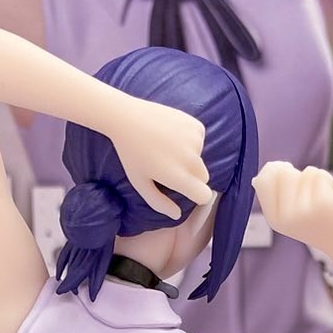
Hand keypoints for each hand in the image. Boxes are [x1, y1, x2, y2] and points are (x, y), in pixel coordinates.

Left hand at [110, 96, 211, 220]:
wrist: (127, 118)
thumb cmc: (131, 154)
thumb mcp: (140, 183)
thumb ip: (159, 202)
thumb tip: (176, 215)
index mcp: (179, 177)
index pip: (205, 196)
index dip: (196, 195)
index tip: (185, 190)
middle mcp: (192, 160)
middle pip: (204, 177)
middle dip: (192, 176)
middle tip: (170, 167)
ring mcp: (196, 141)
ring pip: (201, 157)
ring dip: (189, 156)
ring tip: (167, 147)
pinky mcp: (196, 126)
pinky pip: (199, 140)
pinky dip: (190, 140)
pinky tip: (172, 134)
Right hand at [253, 163, 332, 264]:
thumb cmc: (319, 225)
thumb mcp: (292, 214)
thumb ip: (278, 196)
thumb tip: (262, 173)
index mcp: (274, 219)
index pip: (262, 181)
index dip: (276, 170)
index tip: (289, 171)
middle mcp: (285, 216)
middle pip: (284, 173)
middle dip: (300, 175)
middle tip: (311, 193)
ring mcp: (302, 210)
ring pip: (306, 172)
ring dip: (319, 181)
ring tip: (324, 200)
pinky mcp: (320, 203)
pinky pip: (320, 175)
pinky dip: (330, 183)